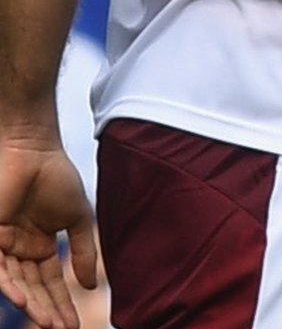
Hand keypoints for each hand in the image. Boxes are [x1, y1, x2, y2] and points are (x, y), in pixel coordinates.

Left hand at [0, 128, 96, 328]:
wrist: (33, 150)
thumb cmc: (56, 178)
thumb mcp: (78, 219)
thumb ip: (84, 252)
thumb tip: (92, 286)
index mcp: (39, 246)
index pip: (50, 282)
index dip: (62, 303)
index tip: (74, 325)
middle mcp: (19, 251)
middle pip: (33, 288)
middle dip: (47, 310)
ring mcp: (3, 245)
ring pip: (14, 283)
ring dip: (30, 303)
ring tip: (47, 322)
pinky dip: (8, 285)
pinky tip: (22, 300)